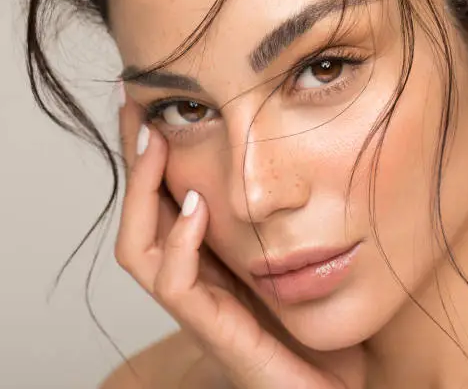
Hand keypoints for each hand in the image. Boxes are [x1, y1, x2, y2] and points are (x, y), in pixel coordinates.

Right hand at [115, 94, 361, 388]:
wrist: (329, 386)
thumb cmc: (316, 324)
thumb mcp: (299, 258)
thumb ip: (288, 221)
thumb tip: (299, 164)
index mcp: (212, 261)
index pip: (168, 202)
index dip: (157, 158)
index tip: (160, 106)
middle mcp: (197, 280)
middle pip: (143, 216)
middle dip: (138, 163)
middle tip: (139, 108)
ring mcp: (200, 306)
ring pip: (142, 247)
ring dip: (144, 192)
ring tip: (154, 141)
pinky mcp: (214, 330)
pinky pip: (176, 284)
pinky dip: (179, 242)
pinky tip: (195, 208)